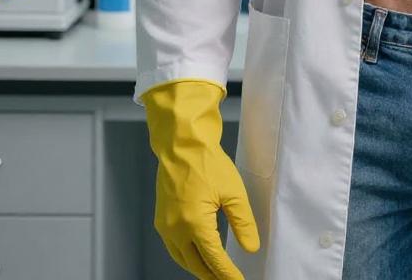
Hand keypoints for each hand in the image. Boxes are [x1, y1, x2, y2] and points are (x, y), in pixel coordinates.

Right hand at [142, 79, 259, 278]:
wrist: (182, 144)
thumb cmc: (207, 163)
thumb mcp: (233, 192)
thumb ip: (243, 223)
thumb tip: (251, 248)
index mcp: (194, 224)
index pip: (214, 260)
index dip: (228, 274)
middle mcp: (175, 230)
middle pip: (196, 265)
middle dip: (213, 276)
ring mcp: (165, 226)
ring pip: (182, 259)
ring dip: (199, 269)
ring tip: (216, 274)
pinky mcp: (161, 220)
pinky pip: (174, 248)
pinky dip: (187, 256)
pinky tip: (198, 255)